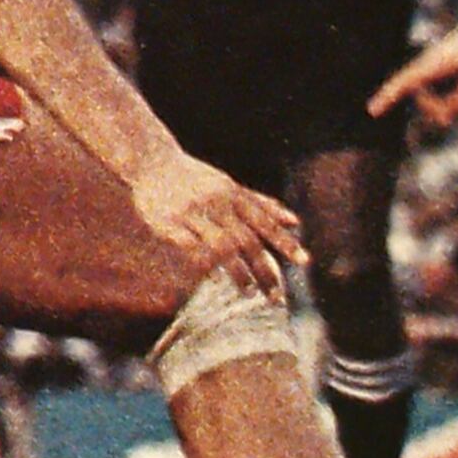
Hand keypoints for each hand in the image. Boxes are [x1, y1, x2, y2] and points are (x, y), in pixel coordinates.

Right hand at [130, 150, 307, 295]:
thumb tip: (295, 222)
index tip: (304, 262)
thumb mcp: (230, 186)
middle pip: (247, 240)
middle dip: (264, 268)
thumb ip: (262, 204)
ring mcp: (193, 213)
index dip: (284, 241)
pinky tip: (214, 282)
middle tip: (276, 296)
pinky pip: (190, 248)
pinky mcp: (170, 223)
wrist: (153, 161)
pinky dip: (204, 265)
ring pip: (221, 246)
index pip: (265, 221)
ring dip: (238, 271)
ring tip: (250, 291)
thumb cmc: (196, 178)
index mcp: (233, 194)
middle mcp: (217, 203)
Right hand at [368, 7, 457, 131]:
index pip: (405, 82)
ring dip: (449, 101)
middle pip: (424, 100)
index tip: (372, 111)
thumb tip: (442, 119)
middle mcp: (428, 63)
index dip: (389, 97)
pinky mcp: (439, 67)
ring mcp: (432, 65)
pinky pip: (439, 91)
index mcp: (436, 63)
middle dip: (440, 107)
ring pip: (433, 97)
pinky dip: (449, 96)